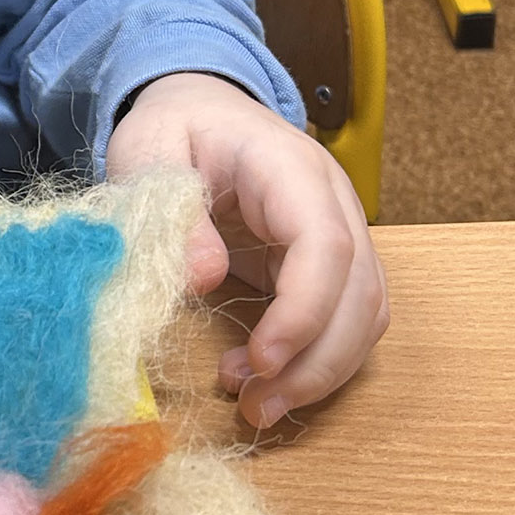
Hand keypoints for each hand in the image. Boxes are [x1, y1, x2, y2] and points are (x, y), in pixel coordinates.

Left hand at [105, 72, 386, 431]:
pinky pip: (349, 321)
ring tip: (256, 404)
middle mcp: (333, 202)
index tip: (260, 362)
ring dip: (320, 372)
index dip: (303, 312)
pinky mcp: (331, 265)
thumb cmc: (175, 128)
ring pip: (366, 315)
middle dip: (315, 362)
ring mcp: (341, 233)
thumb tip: (201, 277)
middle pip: (360, 292)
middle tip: (255, 405)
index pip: (325, 245)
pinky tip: (266, 381)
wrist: (200, 109)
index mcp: (290, 168)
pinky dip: (318, 361)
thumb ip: (169, 211)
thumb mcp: (148, 152)